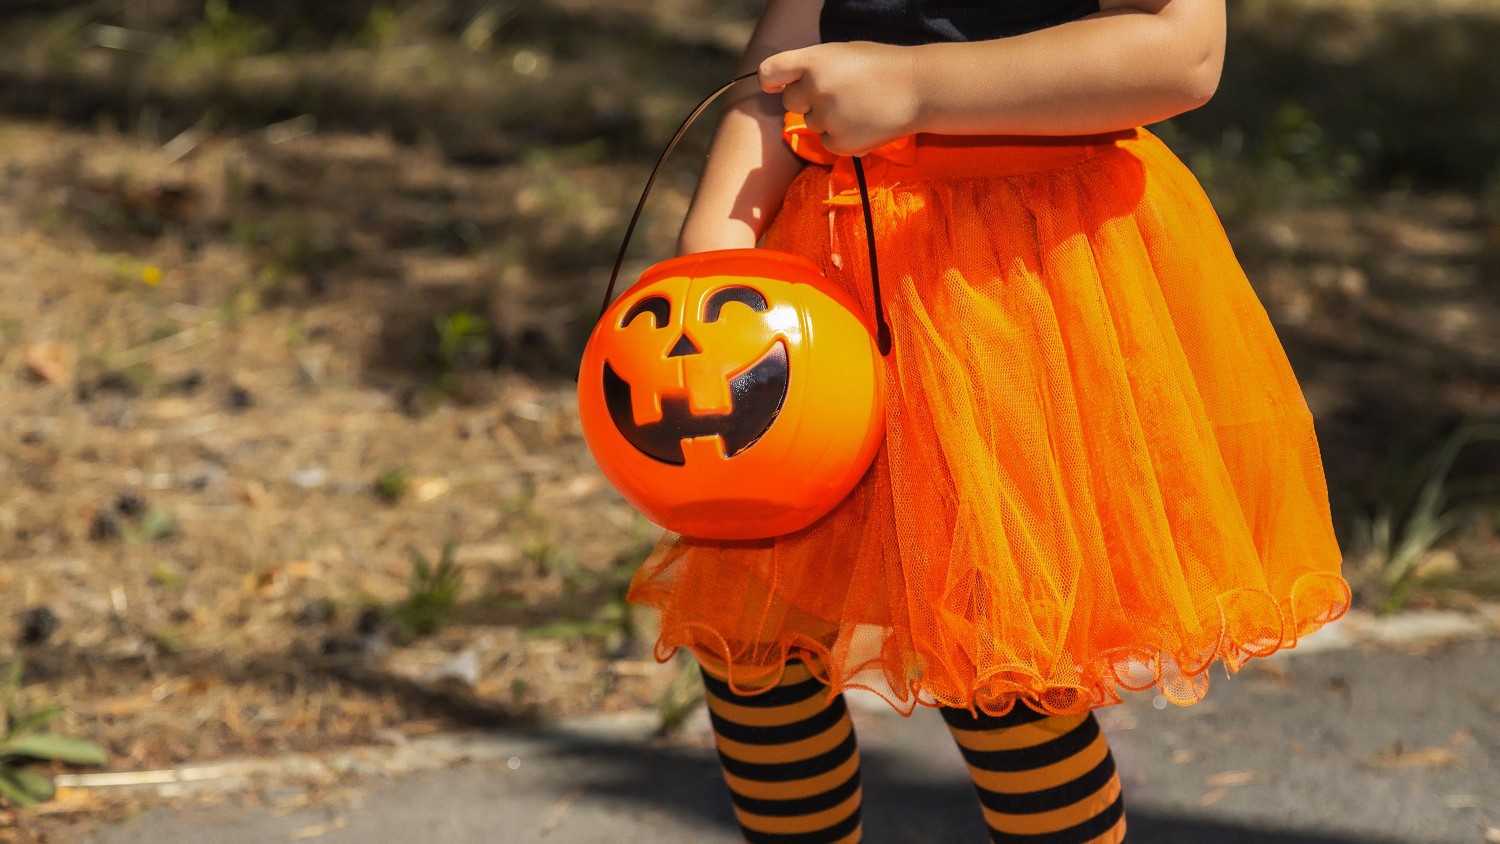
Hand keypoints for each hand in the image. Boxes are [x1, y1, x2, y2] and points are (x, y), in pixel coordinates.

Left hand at [759, 42, 921, 156]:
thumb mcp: (842, 53)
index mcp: (814, 61)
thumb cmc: (882, 66)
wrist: (920, 89)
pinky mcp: (839, 144)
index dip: (771, 81)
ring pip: (810, 123)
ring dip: (826, 118)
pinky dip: (840, 136)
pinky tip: (862, 122)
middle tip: (835, 93)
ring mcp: (827, 119)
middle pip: (789, 102)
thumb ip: (811, 66)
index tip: (776, 85)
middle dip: (806, 99)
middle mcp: (815, 90)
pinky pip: (826, 141)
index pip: (769, 72)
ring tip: (856, 106)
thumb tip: (778, 84)